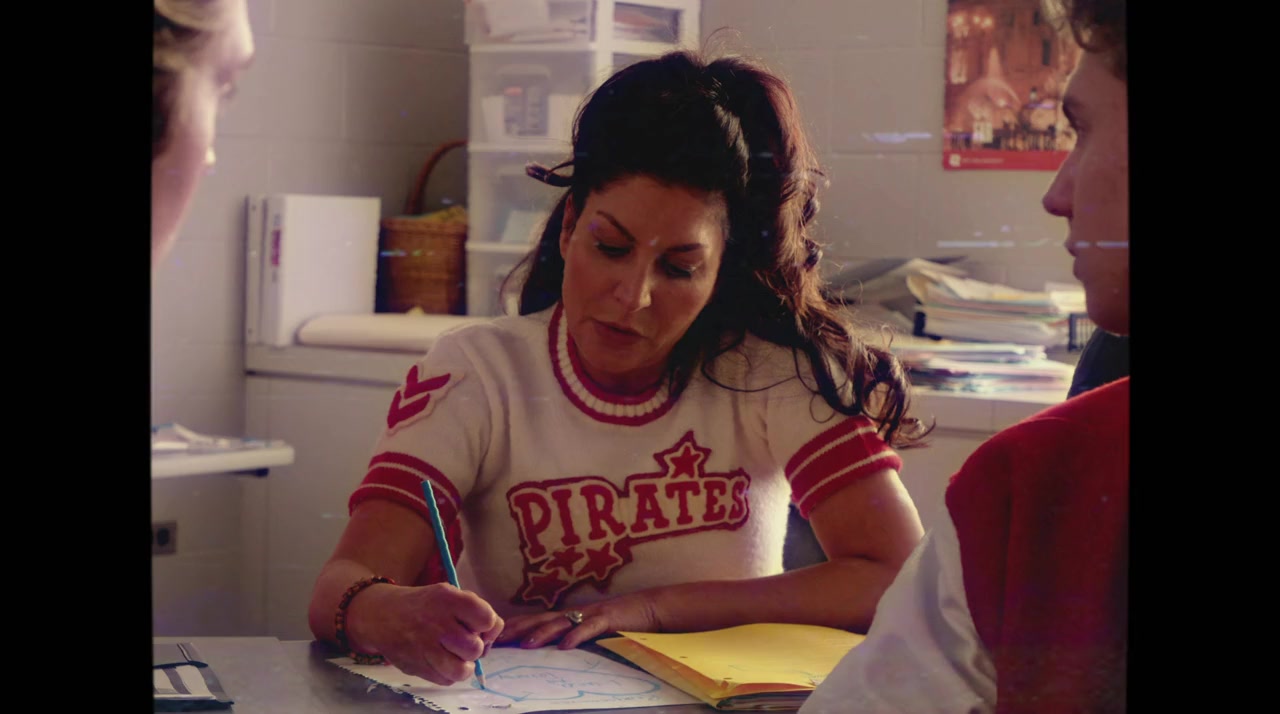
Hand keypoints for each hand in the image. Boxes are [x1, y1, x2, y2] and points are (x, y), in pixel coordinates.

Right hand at [351, 582, 502, 685]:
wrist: (382, 614)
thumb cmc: (425, 605)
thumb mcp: (449, 594)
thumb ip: (474, 611)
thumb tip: (491, 639)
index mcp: (448, 599)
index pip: (487, 619)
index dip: (488, 626)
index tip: (478, 626)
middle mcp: (436, 622)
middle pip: (475, 648)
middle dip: (474, 647)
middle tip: (462, 641)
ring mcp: (424, 646)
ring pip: (461, 670)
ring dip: (463, 665)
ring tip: (456, 656)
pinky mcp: (415, 666)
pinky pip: (445, 680)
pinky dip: (448, 674)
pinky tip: (440, 661)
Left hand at [495, 591, 661, 649]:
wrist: (648, 608)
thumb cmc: (619, 622)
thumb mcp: (590, 631)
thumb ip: (572, 637)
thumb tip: (551, 652)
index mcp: (569, 617)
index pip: (536, 621)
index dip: (515, 627)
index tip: (494, 636)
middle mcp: (575, 613)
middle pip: (541, 619)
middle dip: (518, 629)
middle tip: (496, 638)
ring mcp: (590, 614)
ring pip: (561, 623)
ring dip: (542, 633)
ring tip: (525, 644)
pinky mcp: (608, 619)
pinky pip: (590, 628)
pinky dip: (577, 635)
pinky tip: (566, 646)